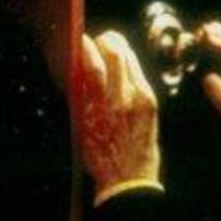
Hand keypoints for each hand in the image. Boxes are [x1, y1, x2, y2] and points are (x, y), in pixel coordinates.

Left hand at [79, 31, 160, 195]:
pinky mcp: (88, 116)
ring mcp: (106, 106)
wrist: (128, 181)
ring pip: (96, 65)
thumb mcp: (148, 119)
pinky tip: (71, 63)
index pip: (131, 59)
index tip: (111, 41)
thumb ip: (136, 95)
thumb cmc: (140, 153)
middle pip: (115, 55)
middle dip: (104, 41)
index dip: (119, 46)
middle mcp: (127, 97)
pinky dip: (76, 71)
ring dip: (87, 50)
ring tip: (81, 42)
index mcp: (145, 97)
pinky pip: (80, 86)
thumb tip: (122, 74)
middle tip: (96, 39)